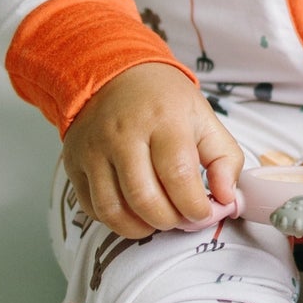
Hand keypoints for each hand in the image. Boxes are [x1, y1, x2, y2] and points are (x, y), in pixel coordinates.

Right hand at [62, 63, 243, 238]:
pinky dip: (116, 220)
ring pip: (114, 210)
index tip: (205, 213)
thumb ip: (225, 160)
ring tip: (159, 218)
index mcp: (162, 119)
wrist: (114, 75)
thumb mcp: (204, 119)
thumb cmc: (163, 100)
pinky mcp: (74, 164)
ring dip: (142, 227)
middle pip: (145, 199)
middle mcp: (123, 135)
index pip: (178, 176)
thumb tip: (227, 199)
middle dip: (171, 220)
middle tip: (182, 217)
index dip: (195, 207)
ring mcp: (94, 150)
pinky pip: (93, 208)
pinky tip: (134, 210)